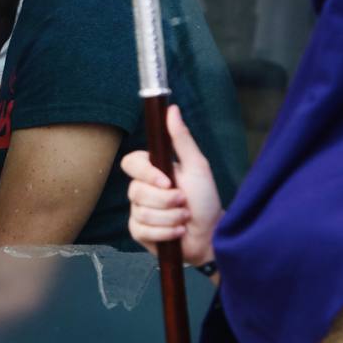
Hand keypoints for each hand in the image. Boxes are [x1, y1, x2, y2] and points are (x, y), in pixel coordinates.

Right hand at [123, 105, 221, 265]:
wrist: (211, 234)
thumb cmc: (206, 199)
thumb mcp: (197, 166)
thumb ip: (181, 139)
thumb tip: (172, 109)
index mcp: (153, 170)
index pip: (130, 163)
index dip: (146, 173)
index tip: (167, 181)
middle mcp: (142, 189)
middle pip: (136, 191)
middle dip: (166, 201)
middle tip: (184, 202)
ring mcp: (138, 210)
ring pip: (142, 212)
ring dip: (170, 217)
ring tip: (184, 218)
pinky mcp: (139, 231)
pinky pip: (142, 230)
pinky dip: (165, 232)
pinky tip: (177, 232)